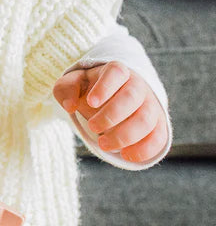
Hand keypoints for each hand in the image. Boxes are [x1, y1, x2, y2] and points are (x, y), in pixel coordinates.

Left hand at [52, 62, 167, 163]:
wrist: (110, 100)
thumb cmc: (88, 90)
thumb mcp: (72, 85)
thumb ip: (66, 90)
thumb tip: (70, 105)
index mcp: (115, 71)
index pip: (115, 72)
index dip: (105, 87)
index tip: (91, 102)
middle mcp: (137, 85)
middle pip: (132, 97)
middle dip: (111, 116)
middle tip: (92, 127)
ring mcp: (150, 104)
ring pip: (146, 120)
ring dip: (124, 136)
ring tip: (103, 144)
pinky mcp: (158, 124)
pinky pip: (159, 137)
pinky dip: (144, 150)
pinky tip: (125, 155)